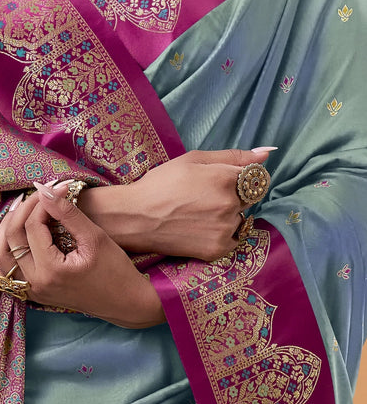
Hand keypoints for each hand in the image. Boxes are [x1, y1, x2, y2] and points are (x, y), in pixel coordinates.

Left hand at [0, 183, 165, 327]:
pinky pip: (6, 271)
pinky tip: (16, 234)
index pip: (33, 226)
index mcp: (51, 270)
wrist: (126, 302)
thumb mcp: (95, 237)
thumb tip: (46, 190)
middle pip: (12, 238)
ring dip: (6, 230)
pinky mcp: (34, 294)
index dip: (42, 201)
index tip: (56, 187)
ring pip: (0, 257)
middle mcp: (36, 283)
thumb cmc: (116, 270)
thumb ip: (67, 213)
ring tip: (21, 210)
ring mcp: (33, 291)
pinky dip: (6, 249)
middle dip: (23, 210)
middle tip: (39, 194)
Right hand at [79, 147, 272, 260]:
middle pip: (250, 198)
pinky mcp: (218, 249)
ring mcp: (225, 228)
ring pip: (241, 219)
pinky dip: (223, 234)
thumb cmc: (162, 183)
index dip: (241, 177)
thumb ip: (233, 156)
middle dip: (235, 195)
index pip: (257, 177)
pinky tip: (201, 228)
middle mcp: (231, 204)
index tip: (222, 181)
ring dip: (229, 216)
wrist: (136, 218)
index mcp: (226, 177)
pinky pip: (233, 238)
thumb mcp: (194, 160)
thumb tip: (266, 153)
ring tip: (199, 213)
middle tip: (204, 197)